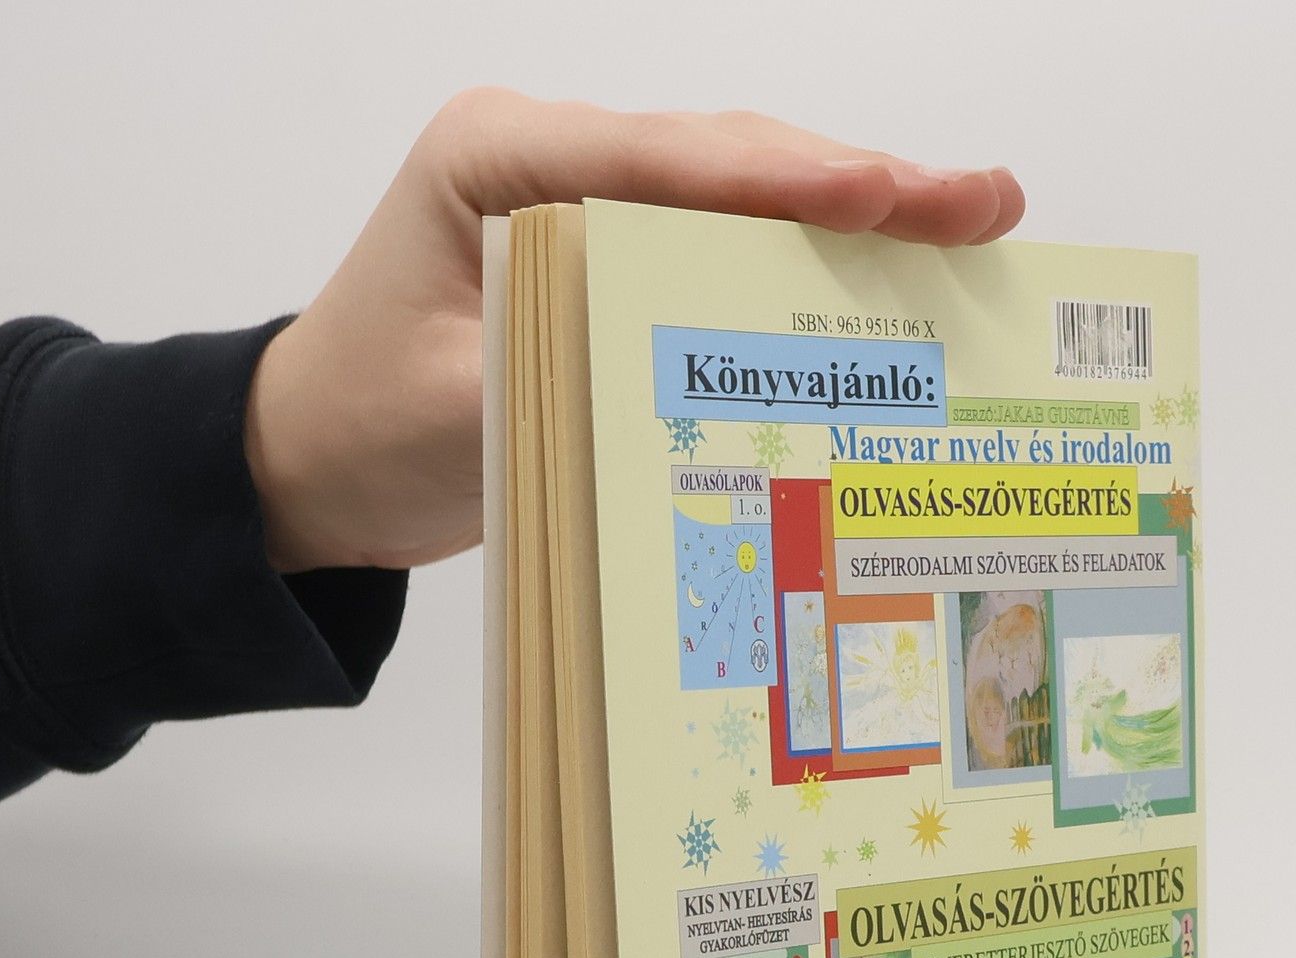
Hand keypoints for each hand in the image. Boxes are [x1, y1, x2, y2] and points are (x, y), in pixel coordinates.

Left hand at [244, 92, 1024, 573]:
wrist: (313, 460)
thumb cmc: (361, 424)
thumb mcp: (458, 406)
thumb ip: (573, 373)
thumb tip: (714, 382)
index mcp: (497, 159)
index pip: (663, 158)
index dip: (783, 180)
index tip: (887, 196)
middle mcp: (553, 163)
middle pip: (727, 161)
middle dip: (859, 185)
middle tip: (983, 201)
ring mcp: (590, 210)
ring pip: (743, 199)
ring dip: (857, 218)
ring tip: (972, 222)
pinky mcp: (615, 265)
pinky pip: (724, 256)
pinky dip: (809, 271)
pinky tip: (894, 280)